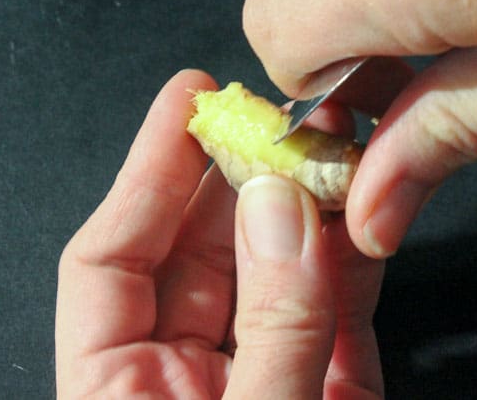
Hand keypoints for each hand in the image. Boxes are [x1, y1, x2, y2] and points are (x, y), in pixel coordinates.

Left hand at [55, 70, 384, 398]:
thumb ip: (274, 326)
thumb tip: (278, 206)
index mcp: (123, 390)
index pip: (111, 262)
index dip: (145, 175)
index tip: (183, 105)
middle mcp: (187, 377)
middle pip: (199, 251)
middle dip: (240, 177)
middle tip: (274, 117)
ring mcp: (262, 379)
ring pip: (274, 271)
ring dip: (305, 206)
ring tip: (330, 143)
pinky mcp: (332, 390)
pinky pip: (338, 309)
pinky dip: (353, 257)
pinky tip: (365, 207)